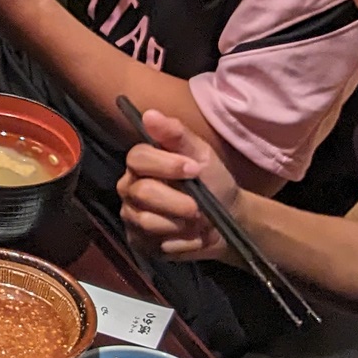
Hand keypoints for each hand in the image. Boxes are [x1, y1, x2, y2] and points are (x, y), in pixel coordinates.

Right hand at [117, 107, 243, 261]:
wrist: (228, 220)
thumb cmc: (213, 182)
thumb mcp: (202, 155)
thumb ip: (177, 135)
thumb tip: (149, 114)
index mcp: (141, 162)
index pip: (137, 158)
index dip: (166, 165)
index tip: (195, 170)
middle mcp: (129, 187)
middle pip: (142, 192)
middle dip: (177, 201)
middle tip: (199, 207)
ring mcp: (131, 216)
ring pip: (147, 221)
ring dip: (181, 224)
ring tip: (198, 221)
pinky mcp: (139, 242)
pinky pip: (155, 244)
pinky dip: (182, 242)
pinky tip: (192, 236)